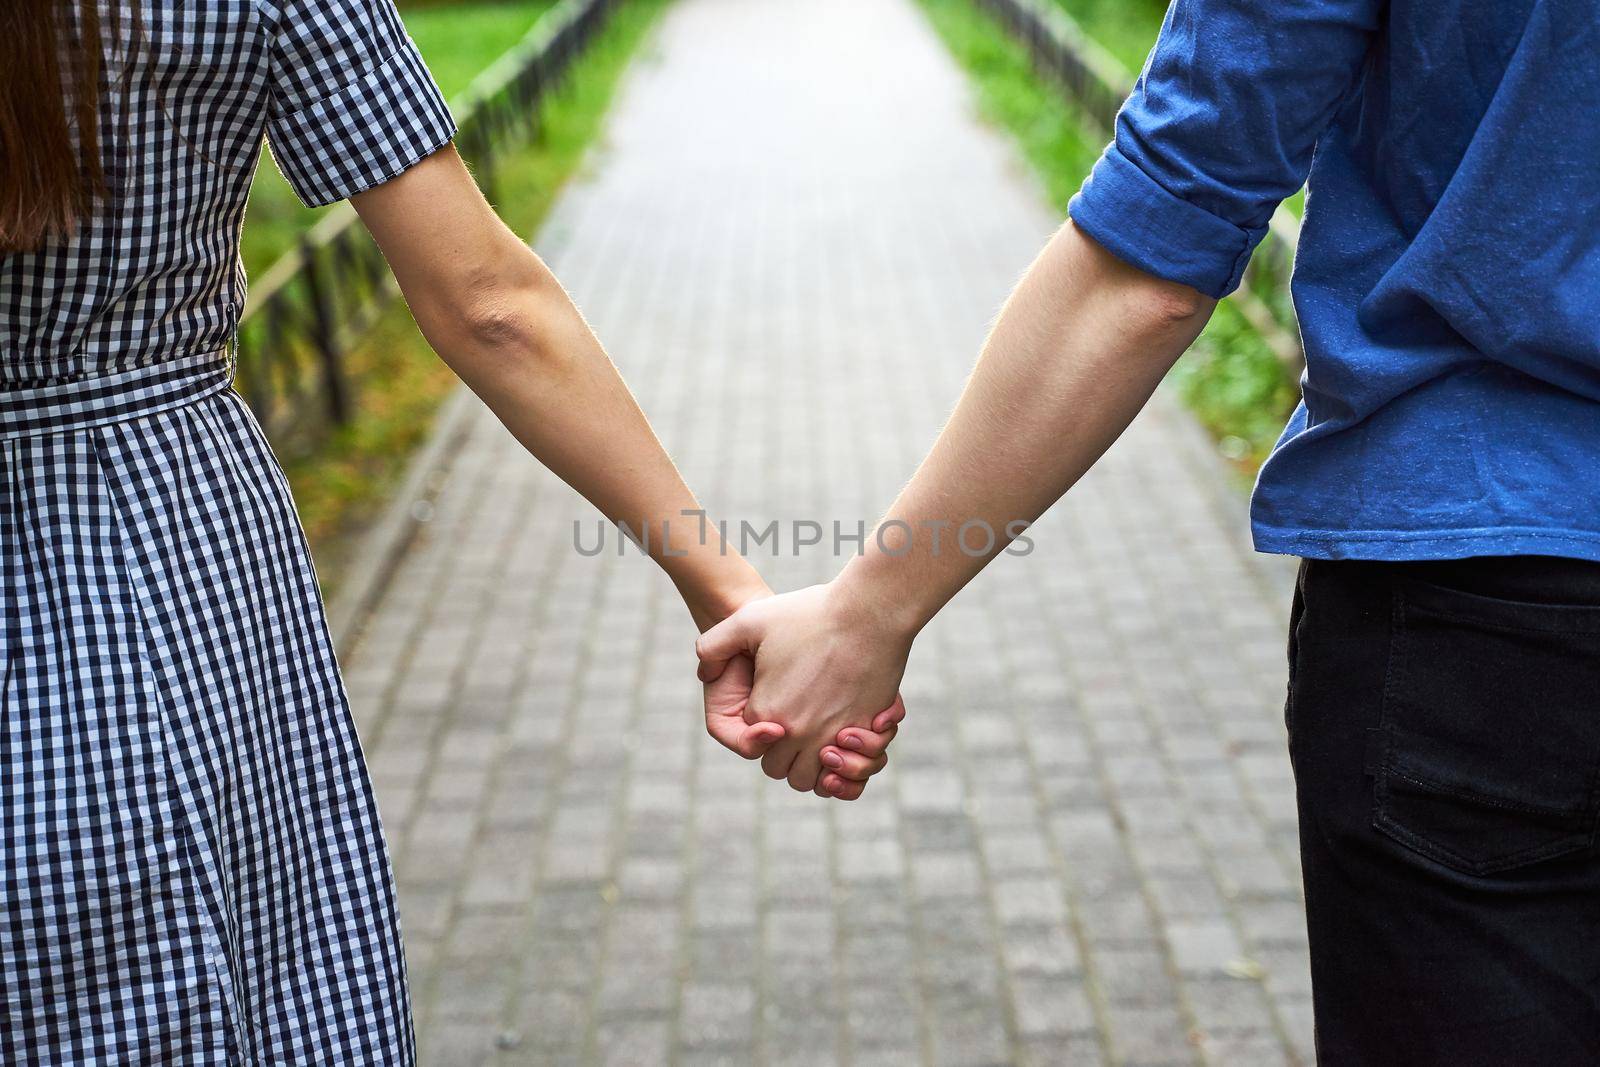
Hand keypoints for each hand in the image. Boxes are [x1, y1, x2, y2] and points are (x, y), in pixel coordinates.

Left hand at [696, 581, 914, 792]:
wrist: (867, 609)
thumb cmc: (810, 613)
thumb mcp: (748, 620)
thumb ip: (713, 645)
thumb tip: (704, 671)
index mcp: (766, 711)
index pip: (753, 745)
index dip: (760, 727)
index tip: (773, 698)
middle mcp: (797, 732)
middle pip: (780, 769)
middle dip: (782, 753)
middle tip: (790, 722)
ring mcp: (833, 735)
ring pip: (813, 779)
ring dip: (812, 765)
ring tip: (816, 733)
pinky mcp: (866, 731)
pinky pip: (852, 771)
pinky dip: (847, 764)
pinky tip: (847, 735)